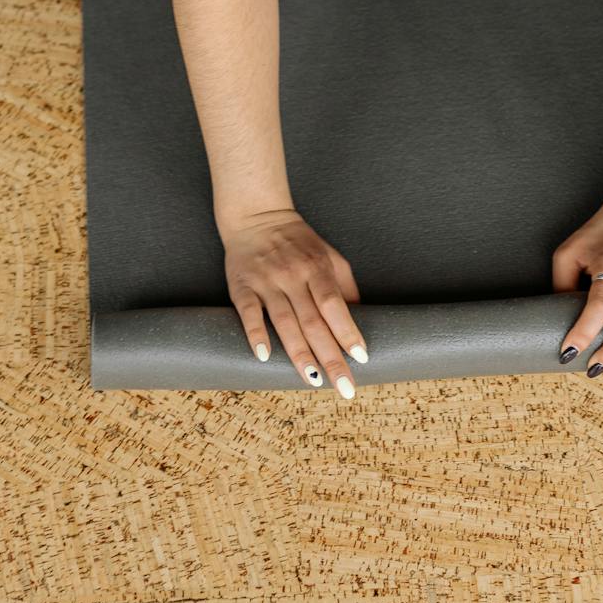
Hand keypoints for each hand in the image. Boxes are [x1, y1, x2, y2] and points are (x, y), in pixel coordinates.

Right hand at [220, 207, 368, 396]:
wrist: (256, 216)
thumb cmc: (298, 242)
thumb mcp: (329, 255)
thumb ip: (345, 286)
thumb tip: (361, 318)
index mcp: (318, 268)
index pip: (335, 305)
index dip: (347, 331)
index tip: (361, 357)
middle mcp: (293, 275)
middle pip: (314, 321)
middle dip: (331, 356)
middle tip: (344, 386)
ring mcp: (266, 282)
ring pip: (284, 322)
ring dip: (299, 353)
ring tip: (313, 379)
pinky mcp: (241, 287)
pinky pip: (249, 312)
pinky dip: (256, 334)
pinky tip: (264, 356)